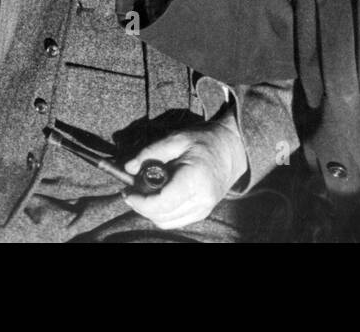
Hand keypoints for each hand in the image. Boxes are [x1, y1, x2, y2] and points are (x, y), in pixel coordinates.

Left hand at [120, 120, 246, 230]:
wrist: (232, 149)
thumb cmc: (204, 141)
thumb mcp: (176, 139)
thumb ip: (150, 152)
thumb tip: (129, 168)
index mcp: (195, 180)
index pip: (162, 203)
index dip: (140, 201)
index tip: (127, 191)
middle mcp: (201, 200)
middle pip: (161, 215)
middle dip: (142, 205)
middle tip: (132, 187)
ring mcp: (203, 209)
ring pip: (166, 221)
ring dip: (150, 209)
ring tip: (145, 189)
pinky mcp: (202, 212)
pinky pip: (174, 220)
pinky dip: (162, 211)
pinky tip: (159, 194)